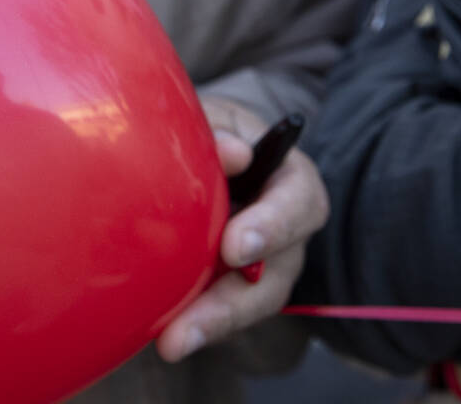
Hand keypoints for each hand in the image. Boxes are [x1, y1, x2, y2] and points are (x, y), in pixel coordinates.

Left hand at [155, 98, 329, 362]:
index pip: (297, 205)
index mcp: (291, 182)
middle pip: (275, 275)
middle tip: (190, 327)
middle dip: (233, 303)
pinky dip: (194, 324)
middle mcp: (286, 234)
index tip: (234, 248)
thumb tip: (233, 154)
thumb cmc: (214, 131)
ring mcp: (262, 268)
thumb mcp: (218, 117)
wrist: (206, 155)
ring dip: (210, 325)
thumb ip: (221, 130)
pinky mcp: (231, 288)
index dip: (271, 228)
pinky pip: (220, 313)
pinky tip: (163, 336)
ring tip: (172, 344)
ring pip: (248, 304)